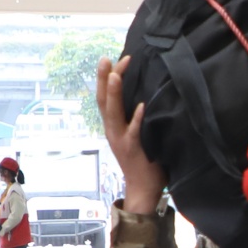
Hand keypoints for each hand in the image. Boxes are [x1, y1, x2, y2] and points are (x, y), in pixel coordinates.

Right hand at [96, 56, 165, 216]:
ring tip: (116, 74)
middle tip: (106, 58)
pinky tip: (142, 106)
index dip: (105, 78)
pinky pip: (135, 132)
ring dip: (114, 93)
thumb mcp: (134, 133)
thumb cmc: (144, 158)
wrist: (143, 189)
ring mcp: (122, 140)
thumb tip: (142, 92)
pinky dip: (138, 118)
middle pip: (103, 101)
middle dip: (103, 79)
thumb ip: (134, 116)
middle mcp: (113, 130)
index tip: (110, 59)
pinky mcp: (135, 149)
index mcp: (113, 125)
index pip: (105, 97)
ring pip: (114, 113)